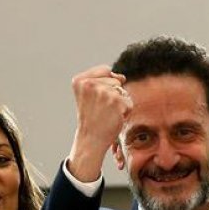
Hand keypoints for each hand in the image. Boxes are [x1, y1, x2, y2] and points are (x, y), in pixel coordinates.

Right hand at [67, 65, 131, 180]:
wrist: (91, 139)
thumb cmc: (92, 117)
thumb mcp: (89, 94)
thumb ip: (103, 80)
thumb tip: (122, 77)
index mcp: (79, 80)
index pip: (105, 70)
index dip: (106, 84)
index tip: (96, 99)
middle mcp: (90, 84)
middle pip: (115, 79)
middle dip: (113, 94)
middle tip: (101, 109)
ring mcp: (103, 92)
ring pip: (123, 91)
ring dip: (120, 103)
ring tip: (107, 113)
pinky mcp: (116, 101)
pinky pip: (129, 102)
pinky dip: (125, 111)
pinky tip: (113, 118)